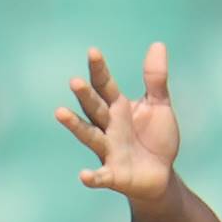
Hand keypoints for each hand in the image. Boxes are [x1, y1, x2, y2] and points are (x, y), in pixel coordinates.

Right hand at [55, 43, 179, 200]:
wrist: (162, 175)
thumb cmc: (156, 138)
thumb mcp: (159, 106)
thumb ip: (155, 79)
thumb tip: (158, 44)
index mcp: (117, 108)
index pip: (105, 85)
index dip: (99, 70)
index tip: (93, 51)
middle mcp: (108, 127)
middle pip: (93, 108)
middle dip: (85, 96)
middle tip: (75, 81)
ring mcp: (108, 150)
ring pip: (89, 136)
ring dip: (75, 126)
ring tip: (60, 113)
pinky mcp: (114, 175)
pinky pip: (101, 176)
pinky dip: (93, 177)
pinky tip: (84, 176)